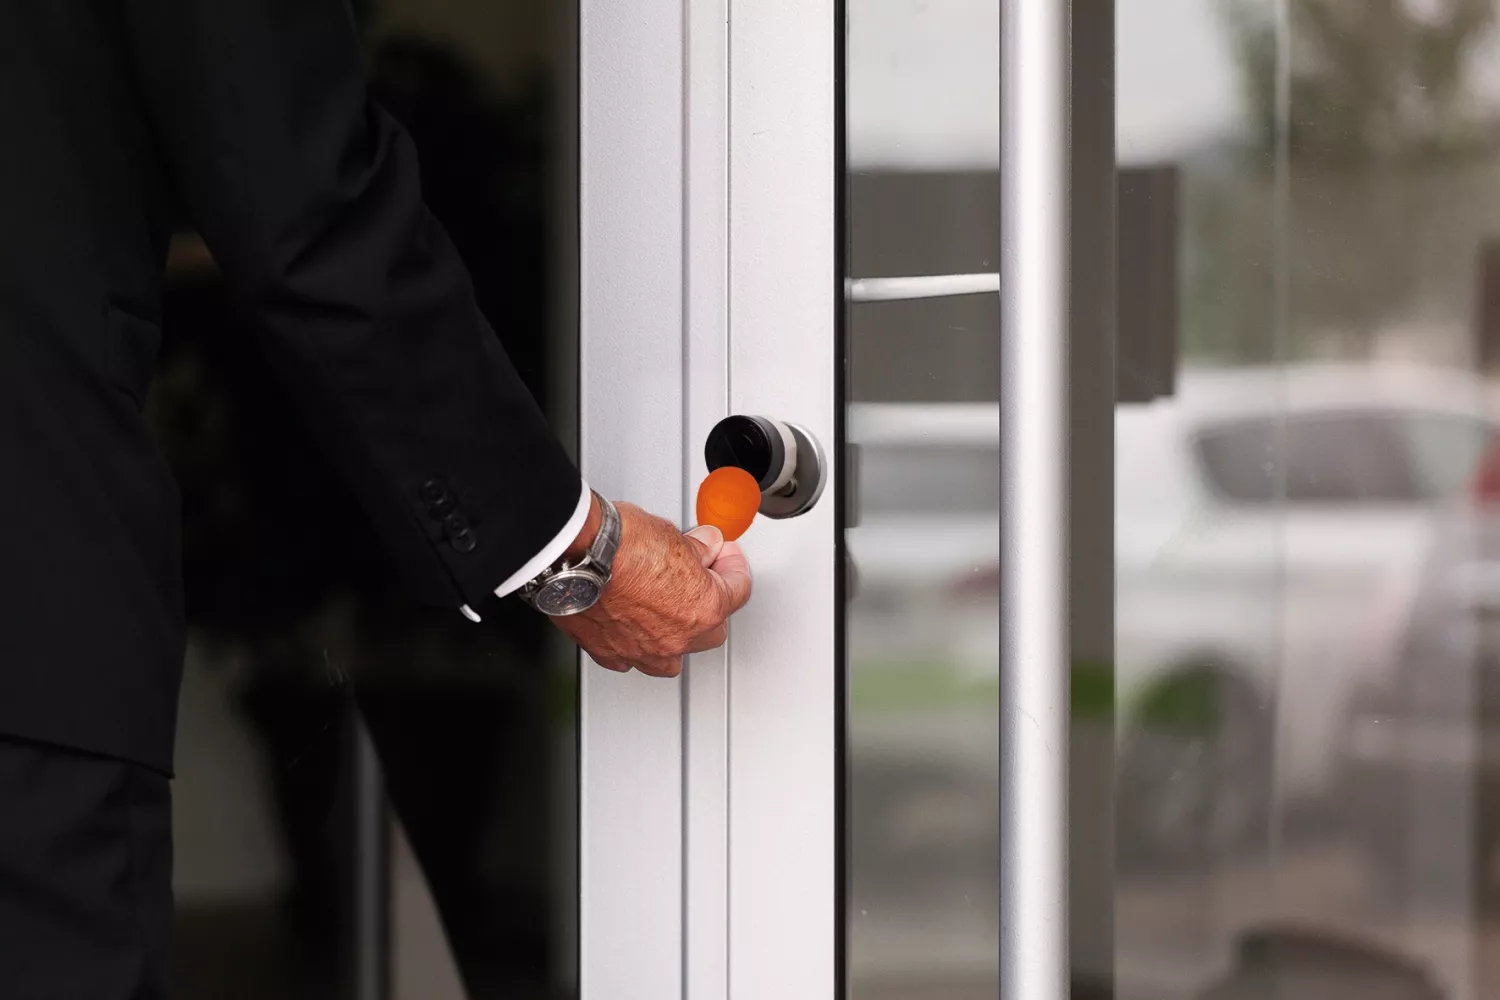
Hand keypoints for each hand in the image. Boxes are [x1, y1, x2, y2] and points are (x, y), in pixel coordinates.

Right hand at [551, 501, 751, 676]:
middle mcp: (677, 638)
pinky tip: (632, 623)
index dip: (733, 566)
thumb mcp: (671, 535)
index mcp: (704, 608)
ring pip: (673, 655)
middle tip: (698, 576)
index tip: (724, 555)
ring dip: (676, 634)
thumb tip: (704, 547)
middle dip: (709, 603)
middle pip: (712, 629)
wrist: (572, 557)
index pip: (738, 590)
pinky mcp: (609, 653)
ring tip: (667, 608)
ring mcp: (643, 651)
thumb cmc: (618, 545)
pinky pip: (632, 657)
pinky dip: (636, 642)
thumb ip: (695, 550)